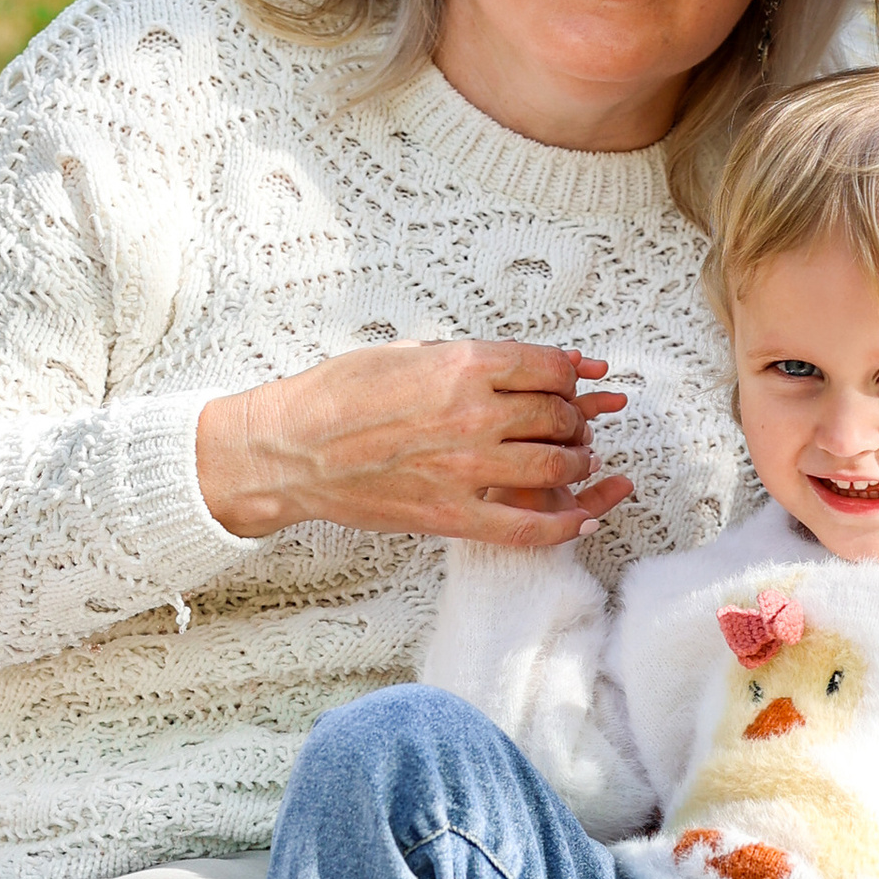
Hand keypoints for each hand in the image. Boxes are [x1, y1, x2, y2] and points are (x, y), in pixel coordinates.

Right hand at [195, 341, 633, 547]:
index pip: (550, 368)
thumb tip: (535, 360)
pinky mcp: (453, 516)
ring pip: (556, 467)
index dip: (575, 374)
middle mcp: (472, 414)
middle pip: (559, 416)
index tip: (582, 379)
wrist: (291, 450)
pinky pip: (530, 527)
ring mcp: (465, 469)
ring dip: (577, 463)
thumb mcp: (408, 351)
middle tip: (574, 422)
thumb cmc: (339, 395)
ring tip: (573, 459)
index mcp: (462, 365)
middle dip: (576, 419)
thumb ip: (474, 356)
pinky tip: (587, 514)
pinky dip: (569, 523)